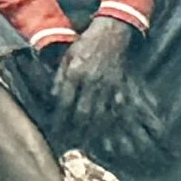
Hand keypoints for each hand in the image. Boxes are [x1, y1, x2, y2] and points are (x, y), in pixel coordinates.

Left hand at [51, 18, 163, 160]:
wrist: (111, 33)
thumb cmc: (86, 45)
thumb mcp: (67, 58)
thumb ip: (60, 79)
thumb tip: (53, 99)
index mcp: (76, 74)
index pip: (65, 103)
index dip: (60, 120)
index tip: (56, 133)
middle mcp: (93, 83)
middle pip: (85, 114)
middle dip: (78, 132)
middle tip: (73, 144)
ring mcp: (111, 87)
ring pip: (104, 116)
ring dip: (99, 133)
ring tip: (95, 147)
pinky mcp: (126, 88)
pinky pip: (126, 111)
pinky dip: (125, 125)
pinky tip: (127, 138)